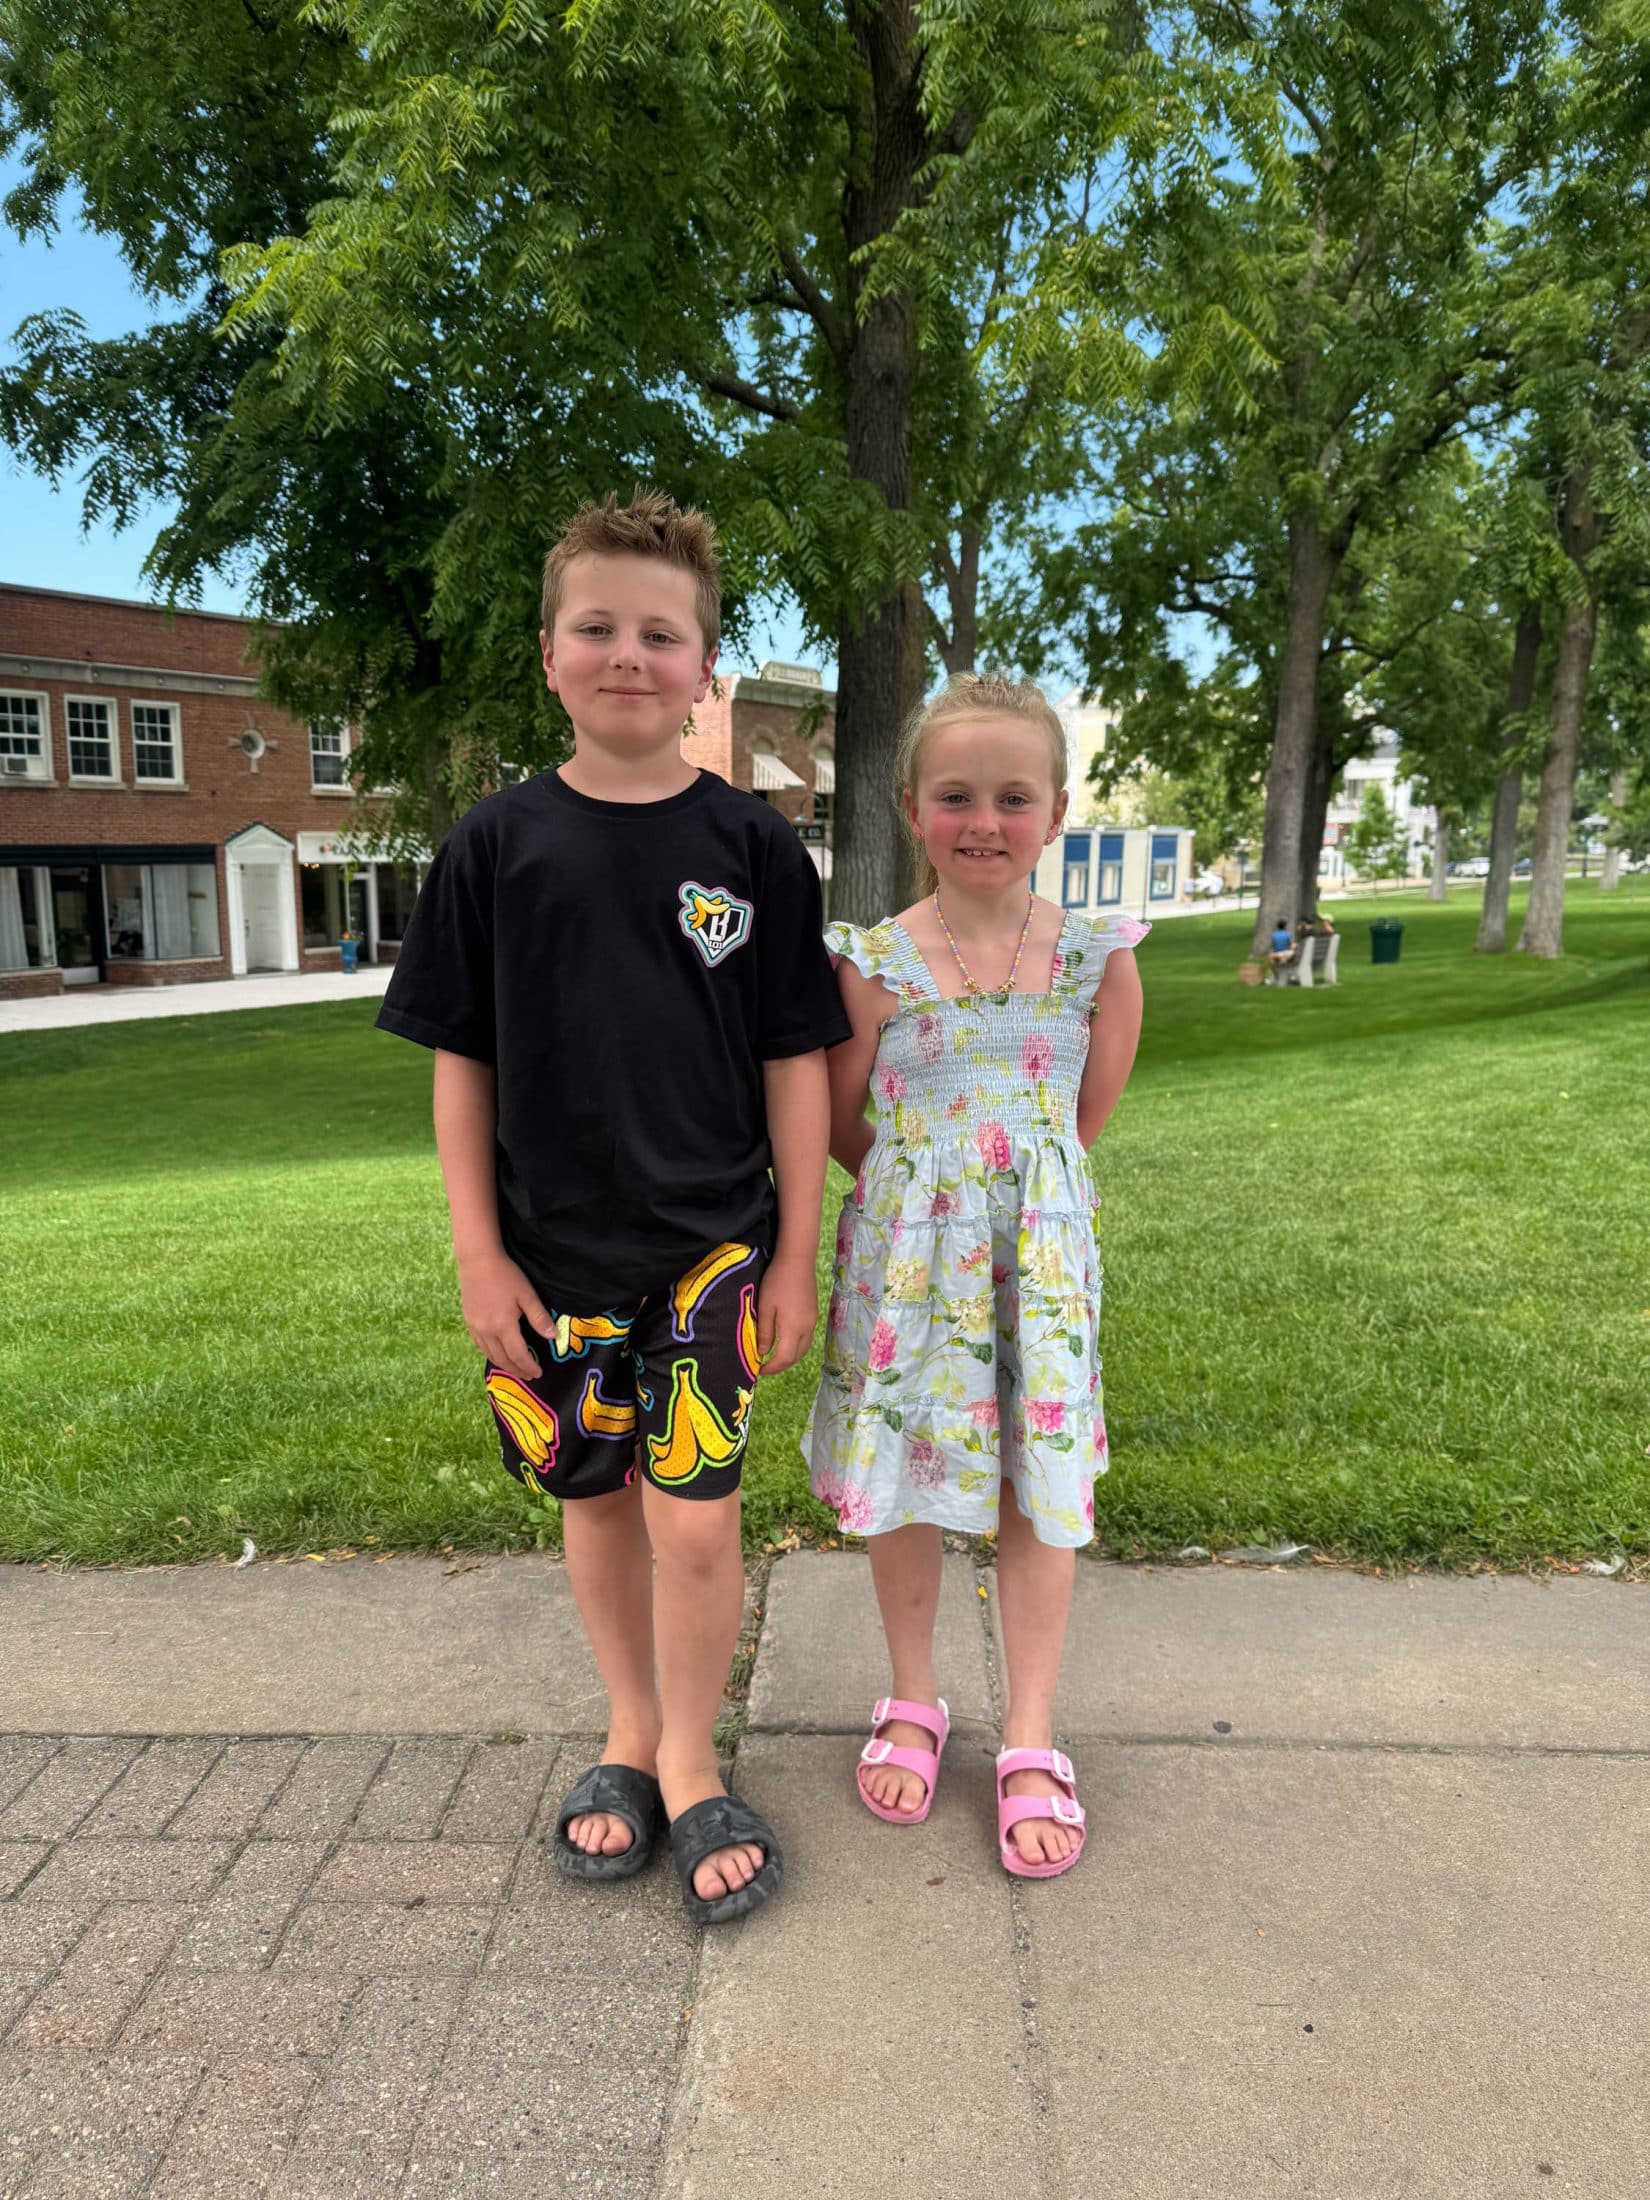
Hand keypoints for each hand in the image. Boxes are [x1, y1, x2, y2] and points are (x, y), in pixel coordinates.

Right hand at [459, 1253, 551, 1378]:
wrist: (477, 1260)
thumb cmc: (506, 1275)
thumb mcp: (527, 1295)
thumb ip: (539, 1318)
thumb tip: (553, 1337)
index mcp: (503, 1326)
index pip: (518, 1355)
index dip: (529, 1366)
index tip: (538, 1373)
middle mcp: (487, 1331)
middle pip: (503, 1359)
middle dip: (517, 1370)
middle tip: (529, 1375)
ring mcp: (475, 1327)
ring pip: (489, 1354)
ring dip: (503, 1364)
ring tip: (515, 1368)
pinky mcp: (468, 1322)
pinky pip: (480, 1345)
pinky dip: (490, 1354)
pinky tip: (497, 1353)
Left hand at [755, 1253, 817, 1377]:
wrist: (797, 1260)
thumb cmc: (777, 1282)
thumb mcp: (765, 1307)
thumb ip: (765, 1332)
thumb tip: (763, 1353)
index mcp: (793, 1329)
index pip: (784, 1358)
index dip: (772, 1368)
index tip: (759, 1371)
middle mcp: (807, 1328)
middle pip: (797, 1356)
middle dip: (782, 1365)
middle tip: (766, 1367)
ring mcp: (813, 1321)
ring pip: (804, 1348)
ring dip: (791, 1356)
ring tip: (775, 1356)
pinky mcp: (814, 1313)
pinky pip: (807, 1338)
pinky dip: (796, 1346)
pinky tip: (786, 1341)